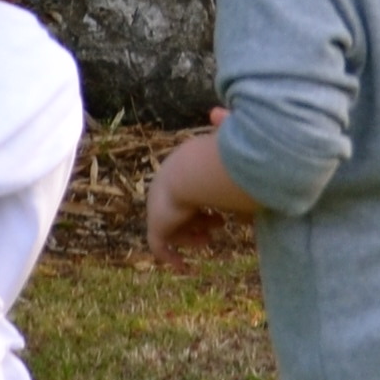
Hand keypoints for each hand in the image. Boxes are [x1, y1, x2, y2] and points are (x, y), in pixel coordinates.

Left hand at [143, 129, 252, 267]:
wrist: (193, 172)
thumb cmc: (213, 154)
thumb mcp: (222, 138)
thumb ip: (223, 124)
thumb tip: (217, 111)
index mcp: (178, 169)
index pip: (188, 189)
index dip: (206, 202)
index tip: (222, 213)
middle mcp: (165, 189)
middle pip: (181, 210)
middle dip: (199, 220)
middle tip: (218, 226)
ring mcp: (158, 208)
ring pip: (174, 228)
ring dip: (190, 236)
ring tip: (208, 241)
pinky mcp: (156, 226)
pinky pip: (160, 246)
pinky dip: (170, 257)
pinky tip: (184, 268)